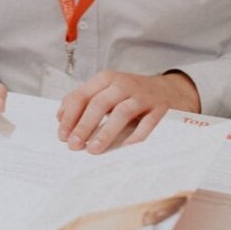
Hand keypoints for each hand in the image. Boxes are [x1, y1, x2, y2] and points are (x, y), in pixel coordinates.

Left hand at [57, 70, 200, 153]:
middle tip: (74, 146)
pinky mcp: (160, 108)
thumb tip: (60, 117)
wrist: (170, 89)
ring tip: (93, 149)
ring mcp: (143, 96)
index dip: (70, 116)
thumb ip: (84, 100)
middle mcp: (123, 84)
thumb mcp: (106, 91)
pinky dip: (135, 136)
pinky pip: (147, 124)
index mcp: (106, 79)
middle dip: (84, 126)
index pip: (82, 96)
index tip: (62, 135)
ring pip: (121, 113)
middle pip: (99, 104)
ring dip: (106, 132)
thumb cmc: (131, 94)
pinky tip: (124, 149)